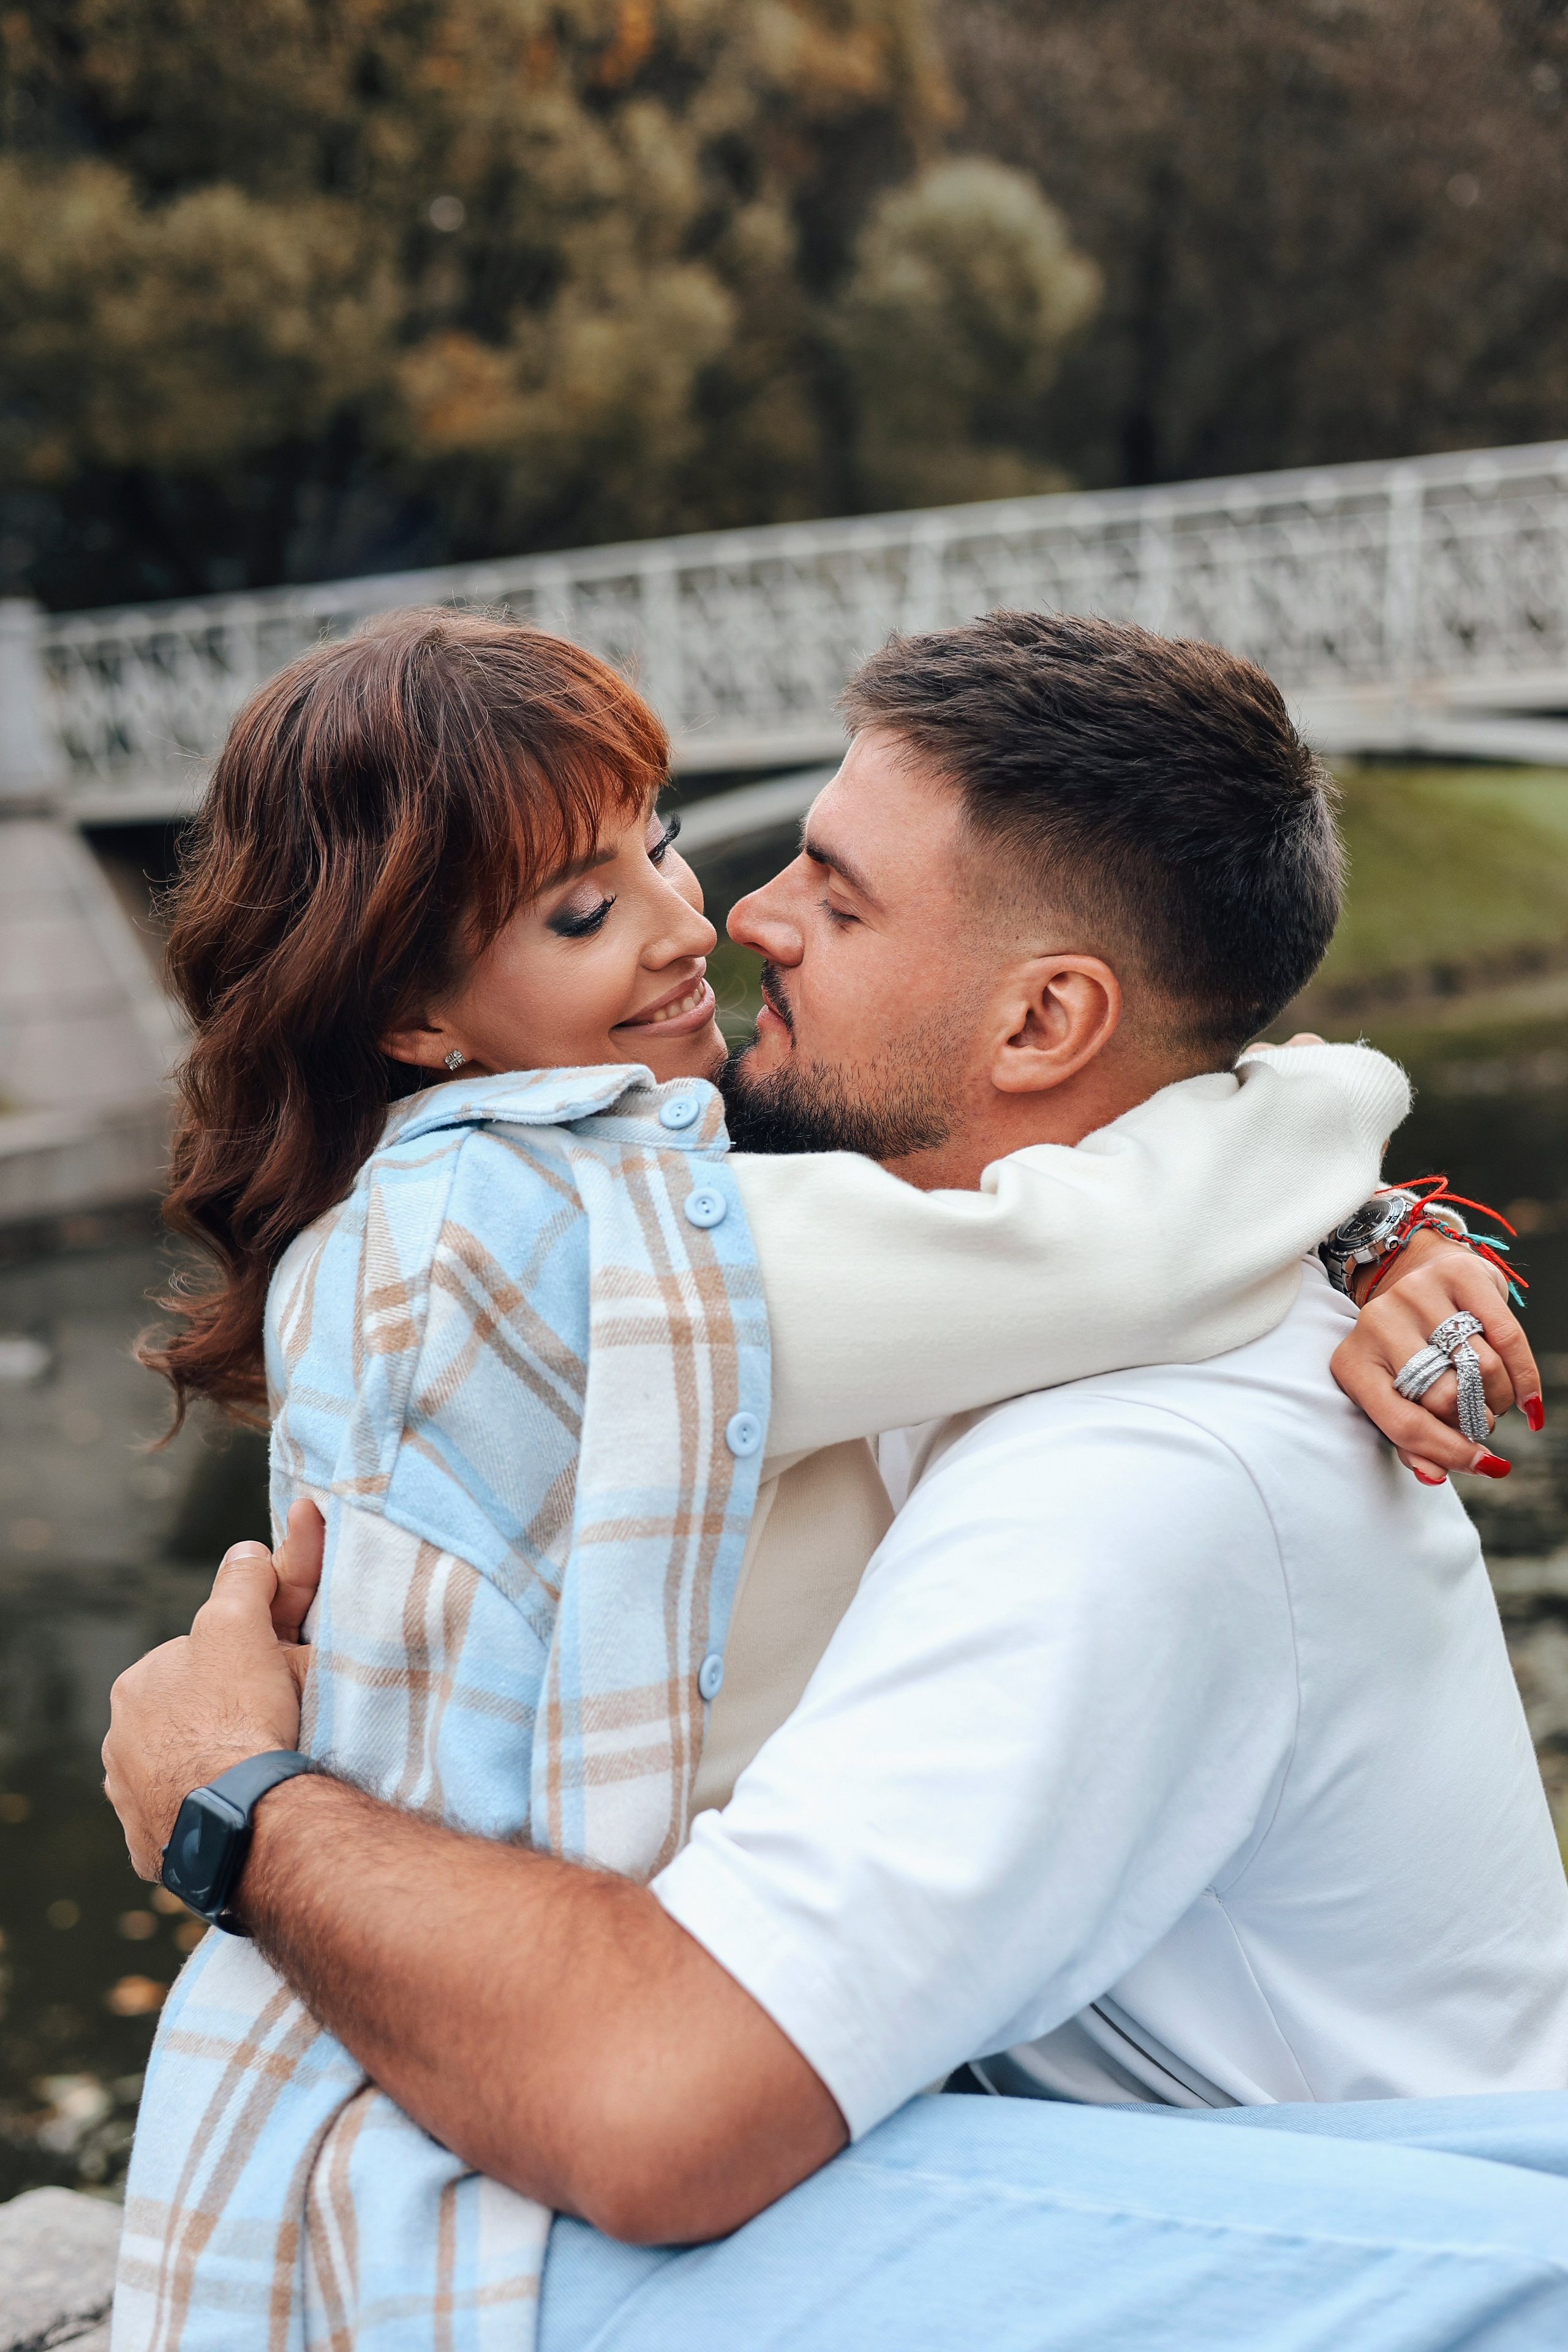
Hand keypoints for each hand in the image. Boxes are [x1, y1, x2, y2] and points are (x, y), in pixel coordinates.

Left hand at [102, 1522, 318, 1881]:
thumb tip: (247, 1551)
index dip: (243, 1661)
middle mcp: (120, 1743)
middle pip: (190, 1715)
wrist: (239, 1814)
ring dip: (215, 1765)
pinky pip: (184, 1820)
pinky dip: (210, 1812)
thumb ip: (242, 1582)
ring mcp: (133, 1800)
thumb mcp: (241, 1623)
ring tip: (260, 1770)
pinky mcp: (154, 1848)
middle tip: (275, 1722)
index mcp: (136, 1686)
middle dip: (226, 1713)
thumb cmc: (237, 1714)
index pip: (196, 1661)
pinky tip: (238, 1810)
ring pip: (184, 1768)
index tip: (275, 1674)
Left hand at [1331, 1236, 1540, 1483]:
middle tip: (1480, 1425)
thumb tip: (1434, 1475)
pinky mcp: (1458, 1275)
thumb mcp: (1397, 1395)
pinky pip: (1506, 1336)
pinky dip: (1524, 1377)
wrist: (1418, 1277)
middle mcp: (1376, 1324)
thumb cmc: (1407, 1353)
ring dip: (1498, 1399)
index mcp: (1352, 1363)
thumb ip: (1410, 1439)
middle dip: (1474, 1423)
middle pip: (1445, 1397)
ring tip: (1492, 1401)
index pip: (1403, 1422)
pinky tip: (1528, 1402)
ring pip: (1480, 1368)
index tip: (1483, 1465)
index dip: (1448, 1451)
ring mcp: (1415, 1294)